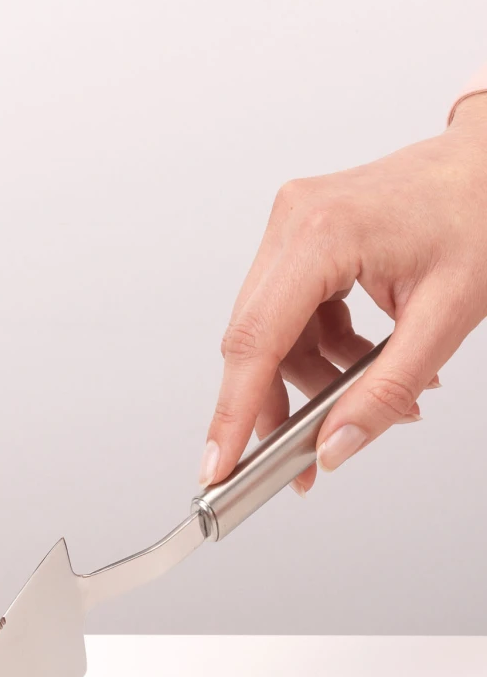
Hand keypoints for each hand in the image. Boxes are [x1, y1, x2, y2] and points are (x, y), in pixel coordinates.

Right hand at [202, 94, 486, 494]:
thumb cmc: (484, 210)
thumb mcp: (448, 315)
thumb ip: (387, 391)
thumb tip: (335, 445)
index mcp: (322, 232)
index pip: (256, 342)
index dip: (233, 414)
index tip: (217, 466)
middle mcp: (293, 223)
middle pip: (255, 343)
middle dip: (276, 406)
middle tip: (297, 459)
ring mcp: (291, 228)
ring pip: (272, 336)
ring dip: (310, 380)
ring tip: (364, 402)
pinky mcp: (299, 239)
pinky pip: (291, 316)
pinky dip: (321, 351)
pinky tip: (361, 364)